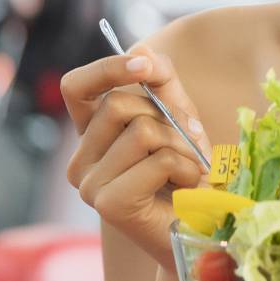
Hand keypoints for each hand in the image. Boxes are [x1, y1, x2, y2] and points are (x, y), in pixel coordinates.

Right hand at [59, 44, 212, 267]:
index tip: (144, 65)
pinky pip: (157, 159)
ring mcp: (88, 184)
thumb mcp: (178, 118)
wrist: (204, 232)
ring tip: (188, 170)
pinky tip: (185, 188)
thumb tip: (140, 48)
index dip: (107, 68)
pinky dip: (185, 168)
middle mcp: (80, 161)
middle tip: (188, 143)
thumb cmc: (189, 175)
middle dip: (168, 116)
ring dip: (182, 146)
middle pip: (119, 103)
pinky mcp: (108, 204)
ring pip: (142, 130)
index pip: (75, 86)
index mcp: (90, 136)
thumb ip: (162, 82)